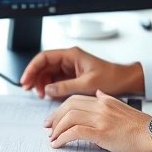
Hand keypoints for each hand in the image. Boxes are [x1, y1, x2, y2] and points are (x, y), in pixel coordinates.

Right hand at [20, 47, 143, 98]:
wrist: (125, 82)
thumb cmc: (111, 78)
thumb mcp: (87, 84)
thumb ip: (65, 87)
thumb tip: (48, 90)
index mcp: (72, 55)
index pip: (44, 57)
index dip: (32, 68)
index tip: (26, 80)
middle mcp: (69, 60)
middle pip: (44, 66)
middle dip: (35, 78)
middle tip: (28, 89)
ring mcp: (70, 69)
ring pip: (48, 75)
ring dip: (42, 85)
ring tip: (41, 96)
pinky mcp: (72, 78)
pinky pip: (56, 82)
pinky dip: (51, 89)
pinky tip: (50, 97)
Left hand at [44, 90, 151, 151]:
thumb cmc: (141, 126)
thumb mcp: (122, 106)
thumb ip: (107, 99)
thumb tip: (97, 94)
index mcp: (104, 100)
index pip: (75, 99)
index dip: (61, 108)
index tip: (54, 118)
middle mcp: (100, 106)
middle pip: (69, 106)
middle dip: (55, 117)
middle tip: (48, 127)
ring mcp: (101, 119)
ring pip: (70, 117)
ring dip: (57, 128)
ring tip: (52, 138)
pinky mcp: (102, 133)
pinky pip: (75, 132)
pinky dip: (63, 137)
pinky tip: (58, 144)